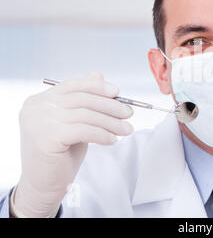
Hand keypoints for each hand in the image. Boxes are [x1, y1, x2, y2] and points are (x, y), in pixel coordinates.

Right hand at [13, 71, 133, 216]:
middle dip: (110, 106)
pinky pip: (84, 130)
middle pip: (82, 99)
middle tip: (129, 114)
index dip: (97, 87)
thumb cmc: (60, 154)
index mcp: (40, 101)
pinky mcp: (47, 138)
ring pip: (86, 115)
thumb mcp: (74, 122)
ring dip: (111, 122)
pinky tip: (112, 140)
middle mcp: (36, 108)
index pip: (73, 85)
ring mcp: (39, 122)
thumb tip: (98, 74)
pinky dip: (103, 134)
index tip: (117, 92)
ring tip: (126, 130)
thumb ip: (83, 99)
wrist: (44, 185)